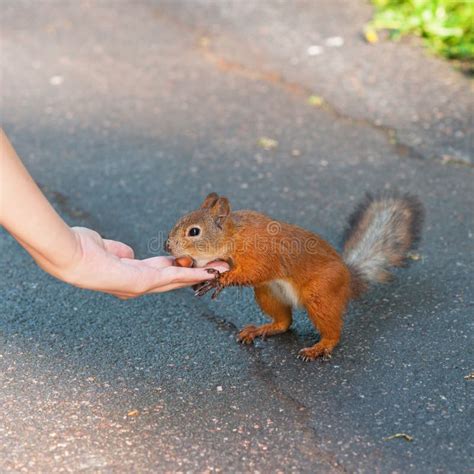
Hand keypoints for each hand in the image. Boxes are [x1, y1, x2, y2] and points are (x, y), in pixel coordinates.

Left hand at [45, 227, 228, 298]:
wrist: (69, 255)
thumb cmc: (82, 250)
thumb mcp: (107, 249)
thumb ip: (120, 251)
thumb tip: (128, 252)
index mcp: (131, 275)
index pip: (161, 272)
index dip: (180, 267)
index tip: (195, 262)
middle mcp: (138, 285)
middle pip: (174, 279)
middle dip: (197, 274)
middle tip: (217, 269)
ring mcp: (140, 286)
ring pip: (178, 279)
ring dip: (200, 275)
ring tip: (220, 270)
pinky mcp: (142, 282)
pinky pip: (172, 275)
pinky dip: (191, 274)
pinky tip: (206, 271)